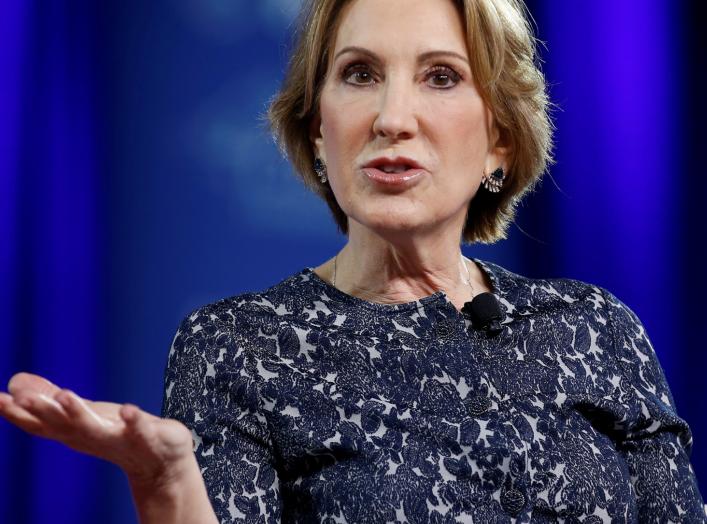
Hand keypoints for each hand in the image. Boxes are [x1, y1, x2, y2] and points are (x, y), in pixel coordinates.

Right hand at [0, 372, 192, 486]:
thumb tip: (15, 383)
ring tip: (65, 395)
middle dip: (42, 411)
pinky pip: (140, 430)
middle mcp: (91, 436)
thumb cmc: (118, 435)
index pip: (39, 423)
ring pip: (93, 427)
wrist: (160, 463)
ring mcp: (119, 438)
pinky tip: (128, 410)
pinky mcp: (148, 437)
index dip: (16, 413)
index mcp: (73, 431)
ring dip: (78, 413)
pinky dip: (133, 421)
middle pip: (61, 424)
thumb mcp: (82, 415)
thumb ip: (50, 399)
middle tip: (20, 398)